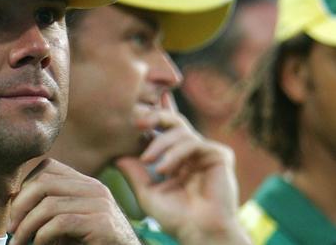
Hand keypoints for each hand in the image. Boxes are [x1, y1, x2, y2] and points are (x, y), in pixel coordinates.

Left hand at [7, 158, 139, 244]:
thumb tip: (15, 212)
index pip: (48, 167)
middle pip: (44, 182)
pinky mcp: (101, 223)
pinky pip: (60, 223)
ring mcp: (100, 204)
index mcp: (86, 184)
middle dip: (20, 206)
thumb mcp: (72, 224)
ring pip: (48, 204)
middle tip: (11, 228)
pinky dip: (41, 237)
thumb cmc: (95, 244)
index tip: (15, 211)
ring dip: (26, 227)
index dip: (25, 187)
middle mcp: (94, 188)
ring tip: (19, 242)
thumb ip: (53, 212)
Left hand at [116, 93, 250, 244]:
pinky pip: (193, 143)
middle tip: (136, 120)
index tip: (139, 103)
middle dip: (155, 116)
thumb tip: (115, 153)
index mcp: (178, 157)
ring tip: (149, 162)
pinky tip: (164, 169)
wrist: (200, 232)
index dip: (156, 112)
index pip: (165, 129)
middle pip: (173, 121)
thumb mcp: (147, 192)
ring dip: (161, 144)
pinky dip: (176, 154)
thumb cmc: (175, 217)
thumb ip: (134, 171)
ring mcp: (207, 151)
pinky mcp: (219, 154)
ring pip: (180, 131)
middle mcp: (193, 151)